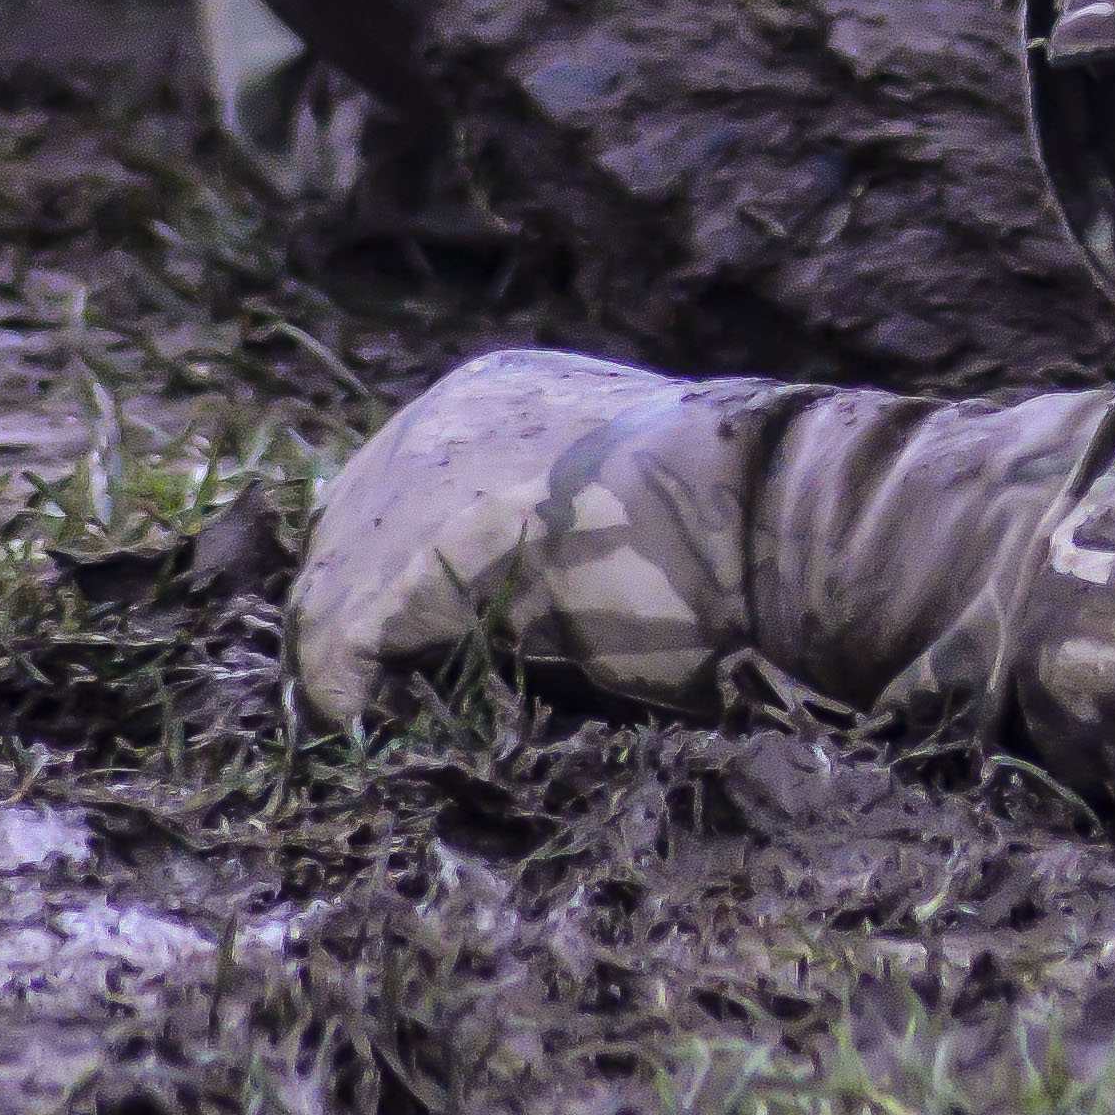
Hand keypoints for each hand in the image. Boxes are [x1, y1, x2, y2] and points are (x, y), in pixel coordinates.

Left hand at [286, 347, 750, 722]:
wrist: (780, 517)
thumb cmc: (731, 524)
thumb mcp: (614, 497)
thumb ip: (543, 521)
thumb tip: (492, 601)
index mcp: (492, 394)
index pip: (387, 488)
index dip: (378, 571)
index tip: (395, 644)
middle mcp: (445, 418)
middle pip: (344, 531)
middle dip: (348, 615)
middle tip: (376, 693)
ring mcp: (435, 479)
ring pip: (334, 583)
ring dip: (342, 659)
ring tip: (370, 717)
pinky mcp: (435, 551)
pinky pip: (349, 632)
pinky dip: (346, 683)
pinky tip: (360, 719)